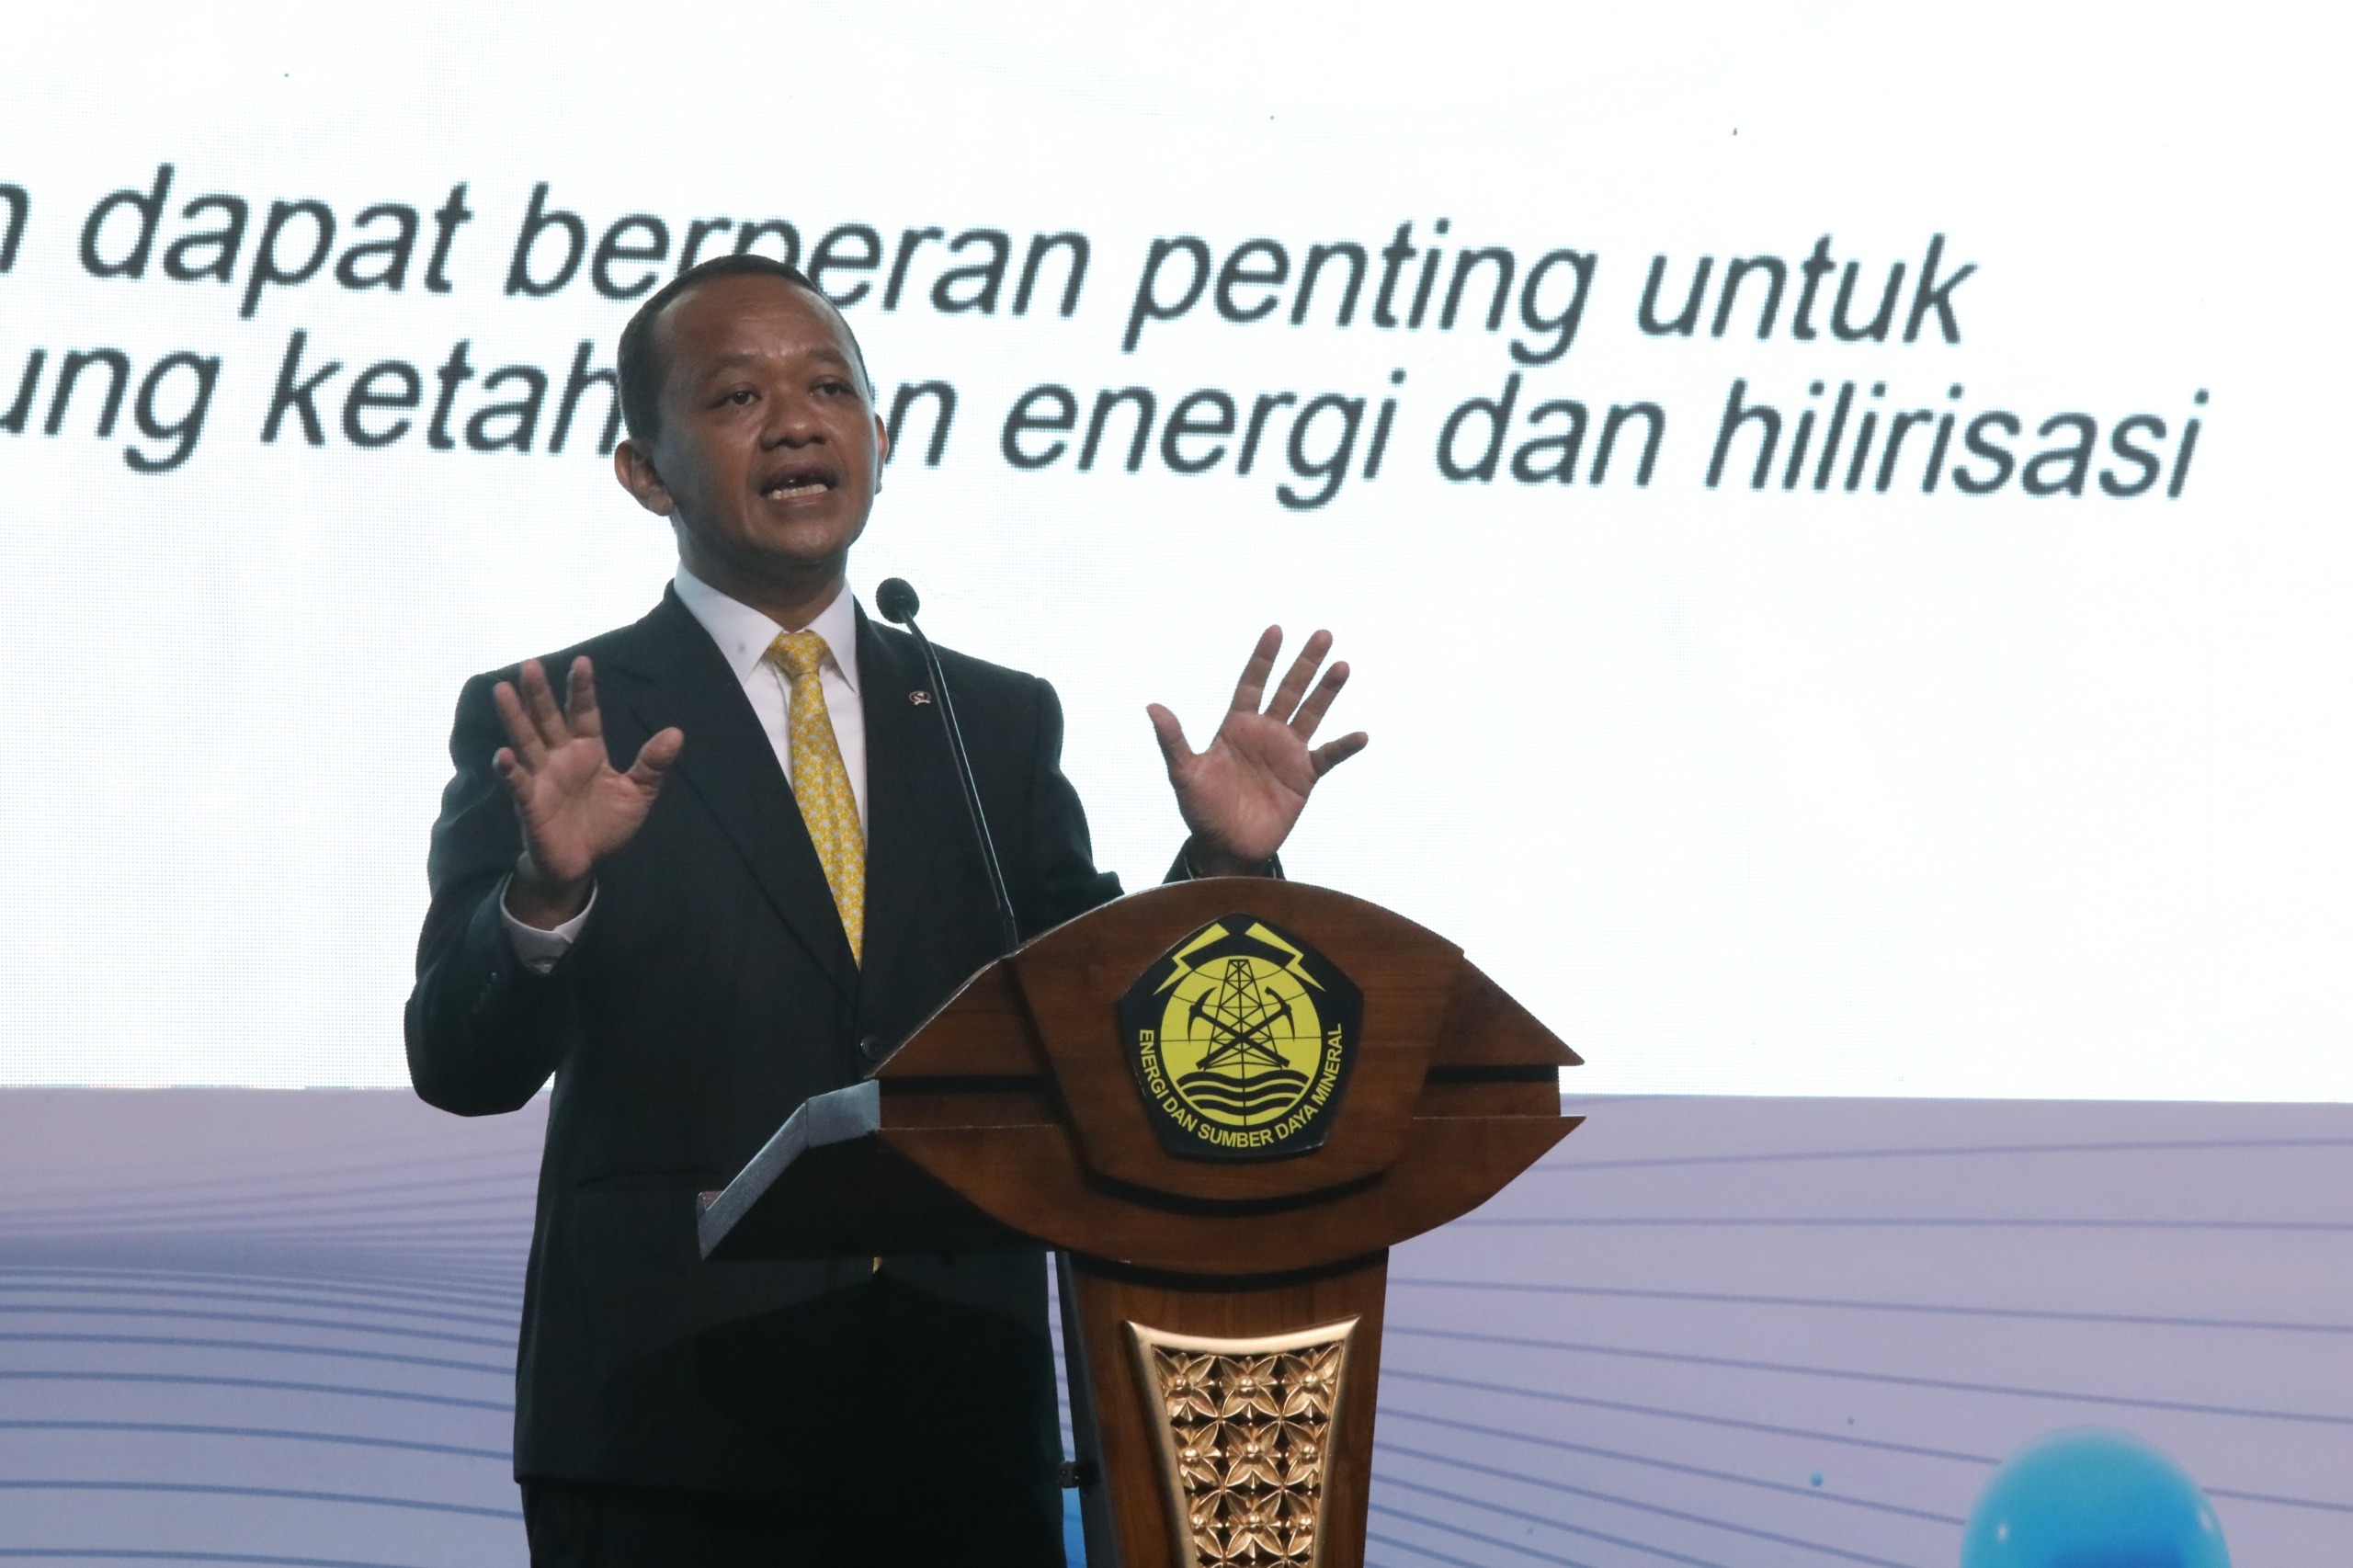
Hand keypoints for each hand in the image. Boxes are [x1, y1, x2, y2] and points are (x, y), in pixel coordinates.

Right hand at [492, 656, 682, 927]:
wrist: (583, 861)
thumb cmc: (606, 823)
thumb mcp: (637, 794)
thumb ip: (652, 765)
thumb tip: (676, 733)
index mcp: (587, 750)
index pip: (584, 714)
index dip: (582, 690)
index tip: (583, 662)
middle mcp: (560, 757)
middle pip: (548, 719)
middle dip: (539, 693)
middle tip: (530, 664)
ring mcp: (542, 778)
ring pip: (526, 741)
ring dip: (515, 717)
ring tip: (502, 690)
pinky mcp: (530, 803)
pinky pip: (518, 783)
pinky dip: (509, 770)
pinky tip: (501, 754)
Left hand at [1147, 627, 1367, 875]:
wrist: (1226, 847)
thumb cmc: (1202, 810)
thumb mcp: (1183, 774)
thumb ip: (1173, 740)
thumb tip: (1153, 708)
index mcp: (1236, 726)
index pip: (1252, 683)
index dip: (1263, 658)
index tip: (1276, 631)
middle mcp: (1264, 733)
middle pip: (1288, 690)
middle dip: (1305, 662)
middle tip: (1323, 634)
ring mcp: (1286, 753)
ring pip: (1311, 714)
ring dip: (1326, 691)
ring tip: (1341, 667)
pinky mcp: (1303, 776)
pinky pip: (1327, 756)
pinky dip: (1343, 746)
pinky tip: (1360, 735)